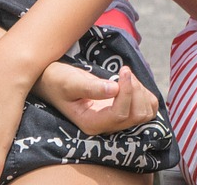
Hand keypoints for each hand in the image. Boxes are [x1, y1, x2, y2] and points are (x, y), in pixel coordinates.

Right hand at [34, 62, 158, 134]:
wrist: (52, 80)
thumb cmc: (57, 80)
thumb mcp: (69, 81)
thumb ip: (91, 87)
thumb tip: (115, 88)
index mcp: (92, 123)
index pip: (120, 114)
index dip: (127, 92)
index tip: (123, 70)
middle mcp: (106, 126)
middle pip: (137, 116)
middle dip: (135, 91)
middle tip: (123, 71)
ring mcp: (115, 121)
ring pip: (144, 114)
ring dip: (141, 92)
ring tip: (125, 76)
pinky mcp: (120, 112)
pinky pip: (145, 109)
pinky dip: (144, 95)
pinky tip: (130, 82)